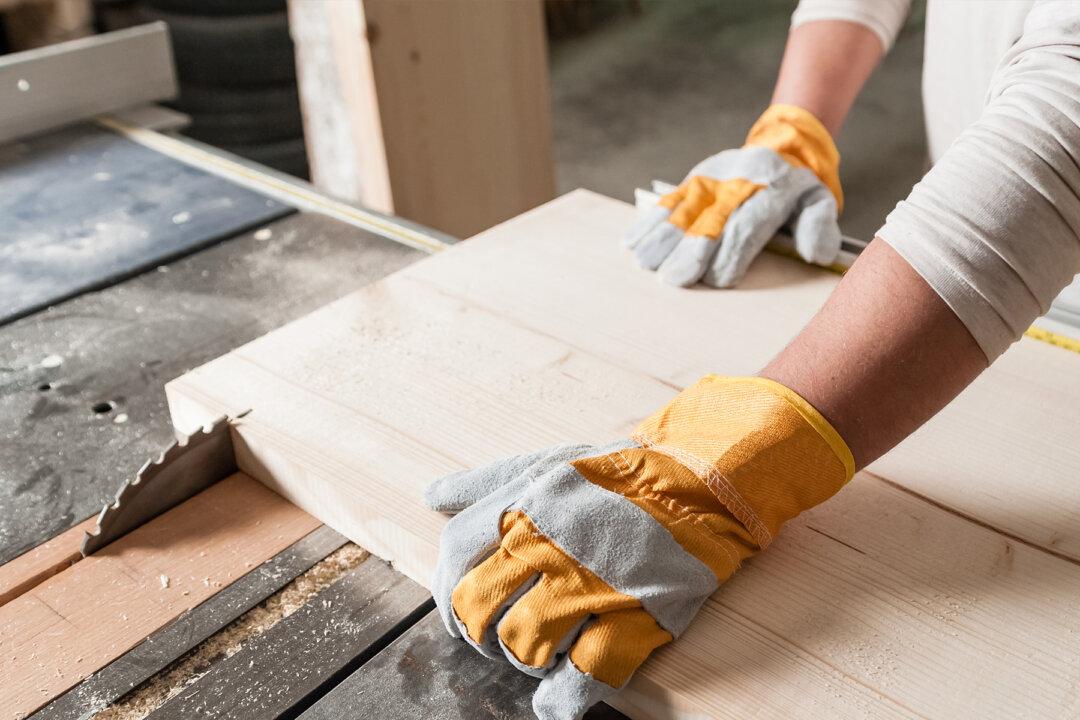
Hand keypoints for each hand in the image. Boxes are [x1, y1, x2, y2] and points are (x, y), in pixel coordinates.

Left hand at [424, 376, 854, 719]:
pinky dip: (562, 699)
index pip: (454, 556)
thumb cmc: (619, 473)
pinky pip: (584, 675)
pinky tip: (556, 701)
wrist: (702, 481)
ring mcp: (591, 584)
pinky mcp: (635, 617)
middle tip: (496, 638)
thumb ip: (488, 482)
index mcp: (524, 505)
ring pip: (524, 644)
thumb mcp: (548, 462)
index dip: (449, 592)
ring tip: (537, 655)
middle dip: (479, 633)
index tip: (463, 610)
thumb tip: (432, 496)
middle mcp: (548, 544)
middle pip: (478, 609)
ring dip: (523, 660)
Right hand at [624, 104, 843, 287]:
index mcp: (770, 191)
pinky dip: (647, 221)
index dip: (730, 253)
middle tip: (672, 278)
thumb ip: (819, 227)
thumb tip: (815, 254)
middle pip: (709, 221)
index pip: (747, 226)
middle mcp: (736, 183)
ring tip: (644, 262)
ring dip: (661, 237)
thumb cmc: (799, 188)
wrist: (781, 147)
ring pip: (682, 210)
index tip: (717, 280)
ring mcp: (710, 180)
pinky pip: (667, 201)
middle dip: (689, 251)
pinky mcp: (692, 179)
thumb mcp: (820, 202)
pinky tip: (631, 241)